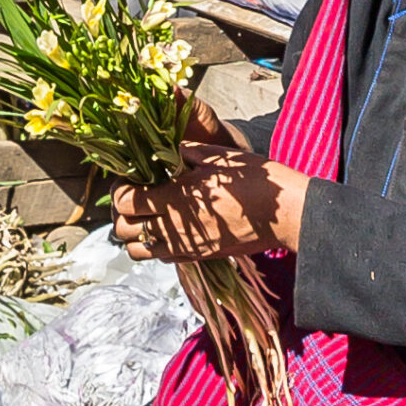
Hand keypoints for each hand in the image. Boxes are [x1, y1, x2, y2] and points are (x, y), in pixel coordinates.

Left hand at [112, 140, 308, 262]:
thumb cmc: (254, 180)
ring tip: (150, 217)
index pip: (125, 202)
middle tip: (137, 198)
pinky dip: (158, 245)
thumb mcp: (216, 156)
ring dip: (137, 234)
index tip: (131, 180)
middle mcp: (174, 228)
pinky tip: (171, 228)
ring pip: (139, 251)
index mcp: (174, 199)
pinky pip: (163, 257)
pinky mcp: (198, 257)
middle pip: (124, 230)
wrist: (284, 214)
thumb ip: (183, 153)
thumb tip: (164, 148)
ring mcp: (185, 247)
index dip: (121, 190)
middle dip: (124, 213)